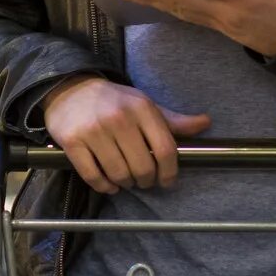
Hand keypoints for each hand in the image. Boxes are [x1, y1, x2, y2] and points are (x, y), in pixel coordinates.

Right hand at [42, 76, 209, 194]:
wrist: (70, 88)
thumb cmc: (113, 101)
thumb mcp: (144, 104)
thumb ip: (173, 120)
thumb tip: (205, 123)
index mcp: (142, 108)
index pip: (165, 149)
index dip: (170, 172)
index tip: (168, 181)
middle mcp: (119, 118)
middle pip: (143, 166)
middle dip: (146, 180)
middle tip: (143, 180)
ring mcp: (94, 131)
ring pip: (119, 174)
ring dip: (125, 184)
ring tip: (126, 180)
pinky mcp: (72, 142)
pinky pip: (92, 176)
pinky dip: (103, 186)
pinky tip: (108, 184)